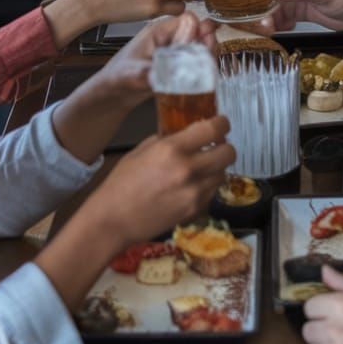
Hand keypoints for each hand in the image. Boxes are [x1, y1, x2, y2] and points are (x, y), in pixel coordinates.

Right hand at [37, 115, 234, 309]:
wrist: (113, 220)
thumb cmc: (122, 182)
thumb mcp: (143, 149)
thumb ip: (168, 139)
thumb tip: (187, 131)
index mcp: (173, 149)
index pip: (214, 129)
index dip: (222, 123)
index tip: (221, 123)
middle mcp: (188, 170)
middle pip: (229, 153)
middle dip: (225, 146)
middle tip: (215, 145)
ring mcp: (194, 193)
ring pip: (223, 174)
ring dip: (216, 167)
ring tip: (202, 166)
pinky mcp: (195, 211)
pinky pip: (212, 193)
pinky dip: (207, 186)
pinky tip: (192, 185)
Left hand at [96, 11, 217, 104]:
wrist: (113, 93)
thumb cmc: (117, 78)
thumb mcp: (132, 75)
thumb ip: (151, 71)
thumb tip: (167, 70)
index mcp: (158, 31)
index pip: (187, 20)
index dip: (199, 30)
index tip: (205, 43)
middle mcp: (169, 38)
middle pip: (197, 31)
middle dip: (207, 41)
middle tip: (210, 54)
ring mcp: (173, 51)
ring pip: (199, 46)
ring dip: (207, 54)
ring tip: (209, 65)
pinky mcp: (176, 64)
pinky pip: (195, 60)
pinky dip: (203, 65)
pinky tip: (203, 75)